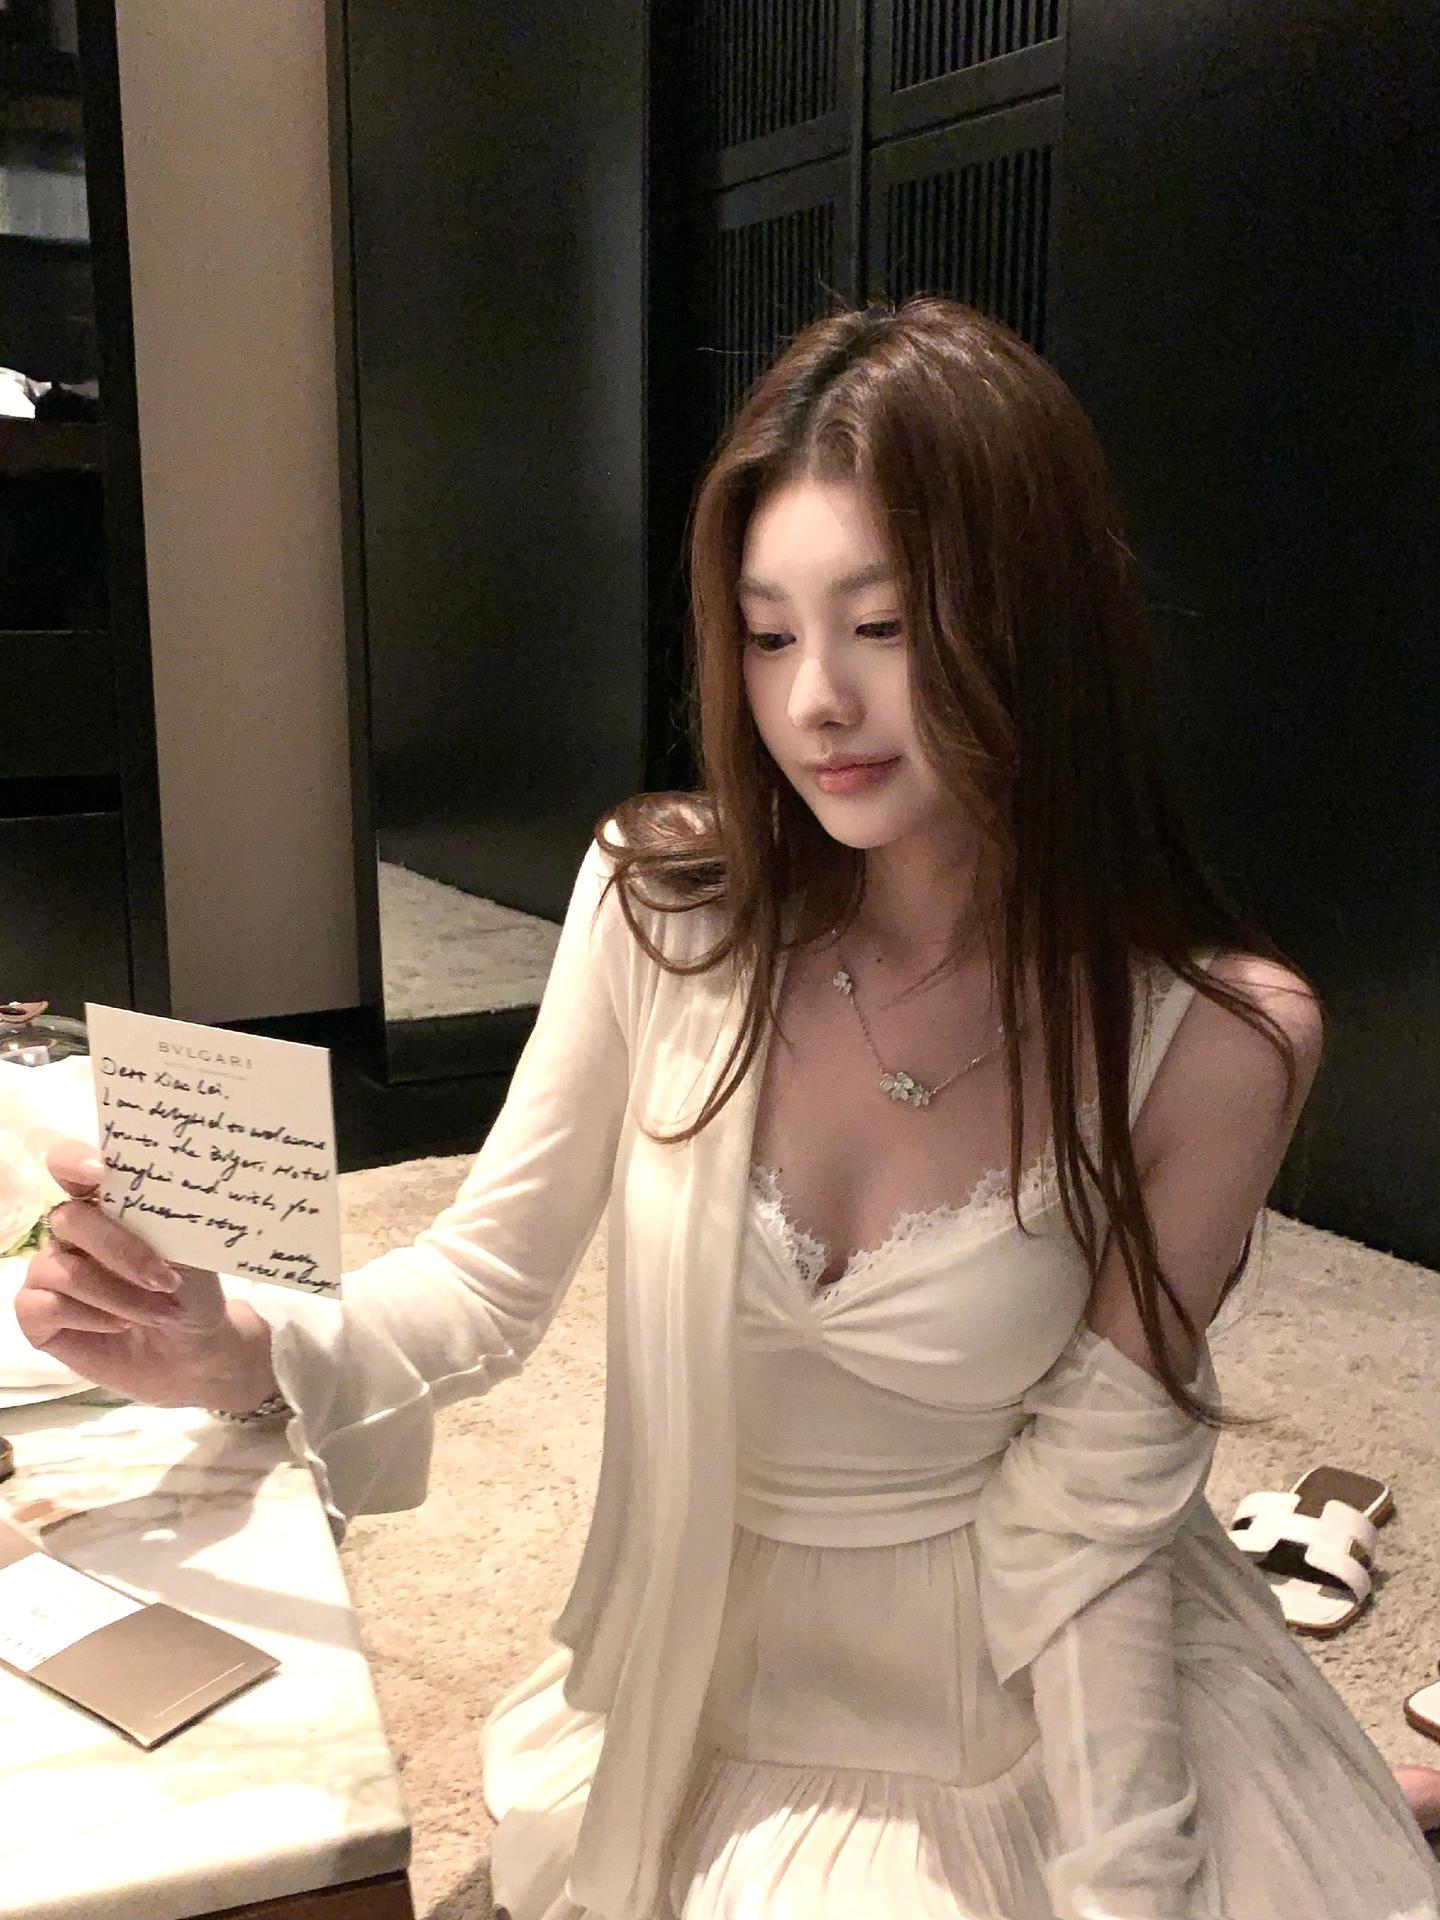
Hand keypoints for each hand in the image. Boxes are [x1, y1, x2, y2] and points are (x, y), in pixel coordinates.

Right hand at [14, 1138, 278, 1410]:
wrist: (191, 1349)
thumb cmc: (191, 1290)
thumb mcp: (193, 1252)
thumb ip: (168, 1221)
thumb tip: (161, 1194)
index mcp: (104, 1201)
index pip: (69, 1164)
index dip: (73, 1160)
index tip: (99, 1170)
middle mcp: (70, 1229)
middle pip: (69, 1219)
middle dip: (121, 1250)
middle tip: (165, 1279)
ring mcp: (47, 1269)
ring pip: (65, 1271)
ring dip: (120, 1295)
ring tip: (160, 1312)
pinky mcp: (34, 1312)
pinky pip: (48, 1306)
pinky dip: (94, 1318)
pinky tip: (121, 1326)